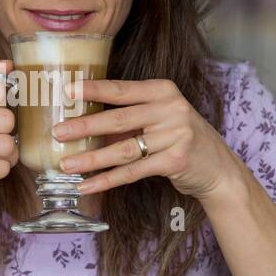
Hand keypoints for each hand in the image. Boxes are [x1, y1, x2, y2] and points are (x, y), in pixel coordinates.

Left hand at [51, 78, 239, 201]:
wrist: (218, 168)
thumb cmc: (180, 138)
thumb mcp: (161, 116)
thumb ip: (131, 114)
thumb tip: (83, 120)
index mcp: (163, 91)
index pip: (121, 89)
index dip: (93, 90)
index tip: (67, 91)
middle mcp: (171, 109)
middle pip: (119, 118)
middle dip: (85, 127)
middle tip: (58, 133)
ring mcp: (176, 135)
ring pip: (123, 149)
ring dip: (91, 159)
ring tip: (66, 165)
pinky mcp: (175, 161)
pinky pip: (133, 172)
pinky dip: (107, 180)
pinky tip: (87, 185)